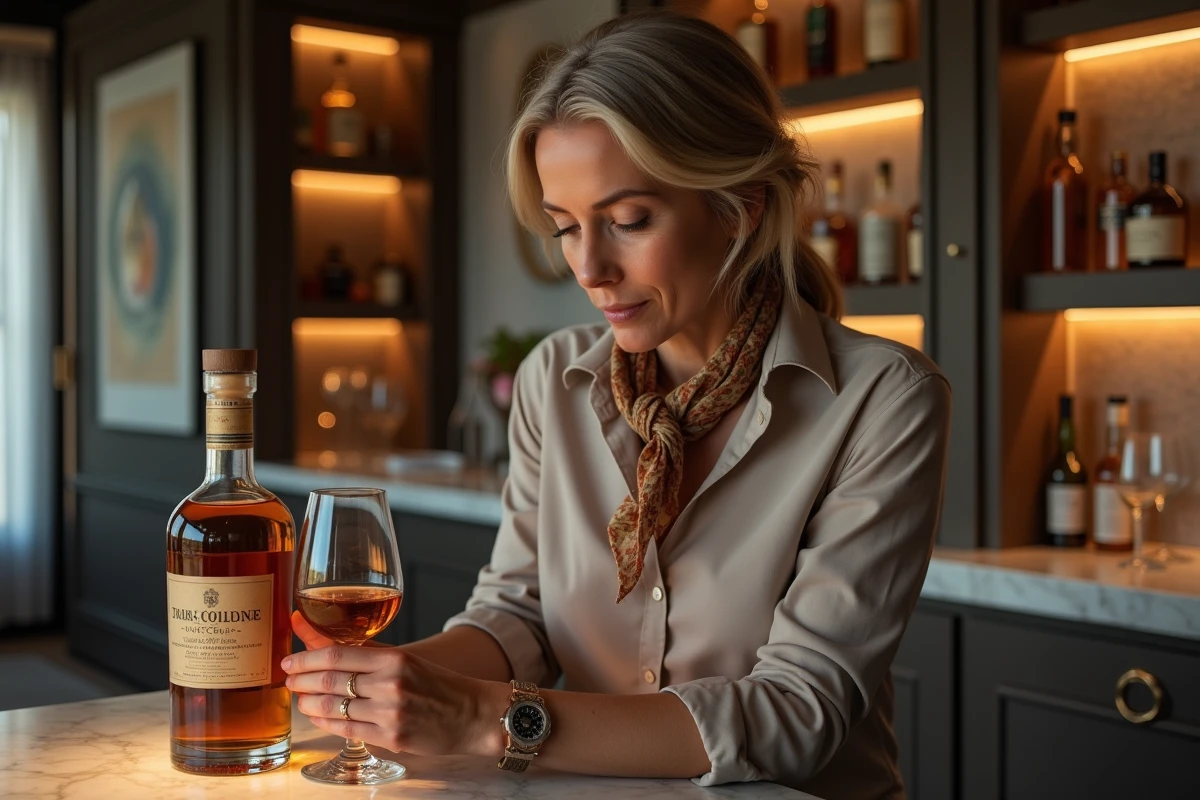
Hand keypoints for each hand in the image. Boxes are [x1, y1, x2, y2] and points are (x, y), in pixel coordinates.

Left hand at [283, 616, 508, 757]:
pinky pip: (347, 730)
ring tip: (300, 698)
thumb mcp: (406, 660)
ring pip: (334, 707)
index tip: (288, 661)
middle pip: (329, 680)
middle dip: (300, 680)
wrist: (472, 715)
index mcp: (394, 658)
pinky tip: (317, 716)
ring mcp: (389, 713)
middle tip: (287, 678)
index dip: (305, 657)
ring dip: (309, 703)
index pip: (336, 655)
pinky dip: (326, 722)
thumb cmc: (437, 685)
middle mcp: (390, 684)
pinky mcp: (391, 738)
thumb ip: (367, 652)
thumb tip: (325, 641)